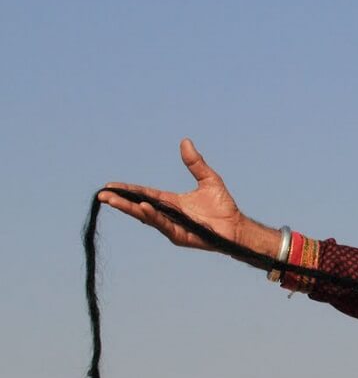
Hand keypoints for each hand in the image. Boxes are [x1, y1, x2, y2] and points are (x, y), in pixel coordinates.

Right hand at [98, 139, 281, 257]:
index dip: (127, 190)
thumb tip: (185, 141)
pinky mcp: (179, 235)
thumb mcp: (208, 179)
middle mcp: (168, 214)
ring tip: (113, 201)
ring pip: (146, 216)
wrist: (236, 226)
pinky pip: (163, 225)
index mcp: (170, 201)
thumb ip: (195, 163)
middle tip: (102, 195)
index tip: (109, 185)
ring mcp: (172, 226)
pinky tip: (141, 208)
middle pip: (139, 206)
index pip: (144, 193)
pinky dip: (152, 216)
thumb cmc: (223, 206)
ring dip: (129, 209)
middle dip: (120, 201)